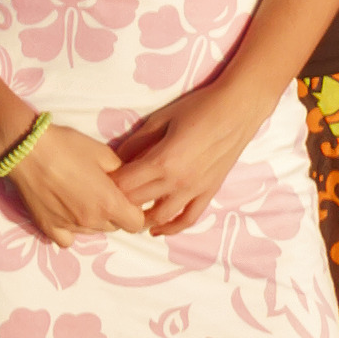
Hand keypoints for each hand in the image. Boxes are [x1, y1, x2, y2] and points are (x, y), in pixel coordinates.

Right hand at [0, 126, 146, 241]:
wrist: (26, 149)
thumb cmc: (68, 147)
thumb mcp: (105, 154)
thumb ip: (122, 174)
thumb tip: (128, 184)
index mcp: (109, 203)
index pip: (136, 223)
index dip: (134, 210)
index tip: (126, 197)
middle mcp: (91, 221)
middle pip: (115, 227)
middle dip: (114, 213)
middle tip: (102, 193)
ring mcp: (68, 227)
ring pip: (93, 232)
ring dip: (93, 220)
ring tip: (81, 198)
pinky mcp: (47, 227)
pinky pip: (67, 240)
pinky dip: (71, 231)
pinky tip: (67, 215)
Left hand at [110, 84, 267, 234]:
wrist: (238, 110)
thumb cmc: (199, 108)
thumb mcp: (161, 118)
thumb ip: (137, 141)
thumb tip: (116, 158)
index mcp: (161, 161)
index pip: (123, 185)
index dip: (107, 184)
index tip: (100, 179)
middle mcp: (177, 181)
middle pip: (136, 203)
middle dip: (118, 201)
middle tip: (108, 195)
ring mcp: (194, 190)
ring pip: (159, 217)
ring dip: (140, 219)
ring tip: (128, 213)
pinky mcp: (208, 192)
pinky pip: (189, 218)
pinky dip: (172, 228)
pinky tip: (157, 230)